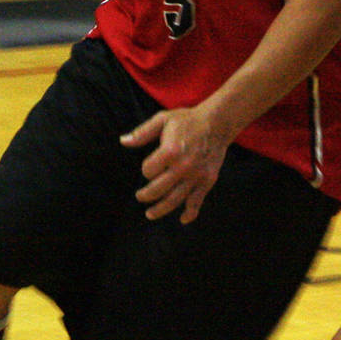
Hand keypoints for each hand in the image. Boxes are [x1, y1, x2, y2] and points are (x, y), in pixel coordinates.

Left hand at [120, 104, 229, 222]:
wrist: (217, 123)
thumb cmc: (187, 120)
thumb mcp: (162, 120)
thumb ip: (142, 133)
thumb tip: (123, 141)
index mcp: (170, 151)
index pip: (149, 170)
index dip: (146, 169)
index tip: (149, 166)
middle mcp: (183, 166)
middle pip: (159, 189)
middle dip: (146, 195)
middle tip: (140, 197)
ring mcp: (196, 175)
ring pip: (175, 199)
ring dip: (161, 209)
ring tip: (150, 214)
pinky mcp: (207, 180)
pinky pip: (197, 201)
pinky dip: (190, 213)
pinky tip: (183, 219)